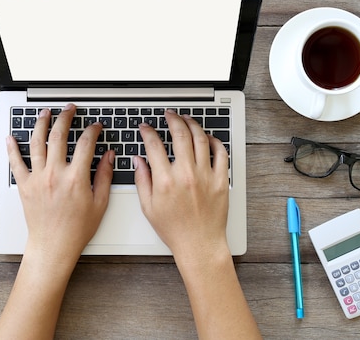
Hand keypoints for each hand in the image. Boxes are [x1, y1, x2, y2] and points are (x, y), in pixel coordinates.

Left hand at [6, 103, 114, 264]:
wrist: (53, 246)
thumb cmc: (76, 230)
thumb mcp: (100, 203)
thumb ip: (104, 176)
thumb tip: (109, 156)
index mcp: (76, 177)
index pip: (86, 143)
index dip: (92, 131)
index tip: (95, 127)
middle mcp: (55, 174)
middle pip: (59, 136)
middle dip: (65, 118)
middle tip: (69, 110)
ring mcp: (38, 178)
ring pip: (36, 143)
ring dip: (41, 124)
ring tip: (45, 113)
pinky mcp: (25, 186)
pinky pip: (15, 163)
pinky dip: (12, 148)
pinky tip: (10, 137)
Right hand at [134, 109, 229, 259]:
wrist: (199, 244)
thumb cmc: (175, 229)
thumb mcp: (148, 207)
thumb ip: (142, 180)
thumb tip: (138, 160)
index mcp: (165, 181)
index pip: (154, 145)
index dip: (148, 132)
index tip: (146, 127)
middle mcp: (186, 175)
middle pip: (180, 135)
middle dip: (173, 119)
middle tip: (169, 115)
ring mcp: (206, 176)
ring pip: (201, 139)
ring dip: (193, 125)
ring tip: (187, 120)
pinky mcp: (221, 181)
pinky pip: (221, 153)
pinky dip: (215, 141)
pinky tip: (208, 137)